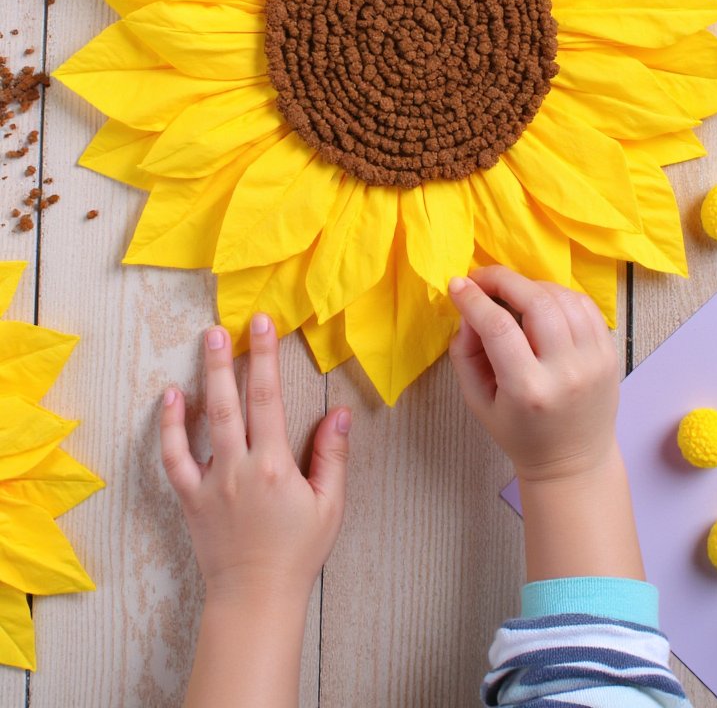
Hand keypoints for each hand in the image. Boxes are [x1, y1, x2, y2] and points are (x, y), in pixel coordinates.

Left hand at [160, 314, 350, 606]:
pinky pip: (174, 457)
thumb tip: (340, 412)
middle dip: (229, 358)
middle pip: (232, 401)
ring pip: (205, 420)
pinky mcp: (190, 498)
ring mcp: (211, 481)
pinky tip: (171, 397)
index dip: (265, 357)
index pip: (269, 398)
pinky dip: (170, 426)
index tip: (263, 324)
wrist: (255, 597)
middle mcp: (239, 467)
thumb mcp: (329, 505)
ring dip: (204, 378)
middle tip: (224, 324)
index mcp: (275, 465)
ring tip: (206, 343)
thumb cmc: (297, 552)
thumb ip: (332, 456)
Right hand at [448, 268, 618, 484]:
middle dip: (503, 280)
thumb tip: (468, 309)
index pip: (499, 327)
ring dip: (531, 285)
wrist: (573, 462)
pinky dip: (559, 293)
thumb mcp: (478, 401)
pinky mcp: (610, 353)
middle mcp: (567, 373)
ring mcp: (595, 361)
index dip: (473, 299)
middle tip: (481, 278)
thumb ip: (464, 353)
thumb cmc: (519, 434)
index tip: (457, 285)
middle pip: (537, 303)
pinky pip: (585, 305)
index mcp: (529, 390)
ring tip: (511, 292)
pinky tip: (541, 301)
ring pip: (563, 297)